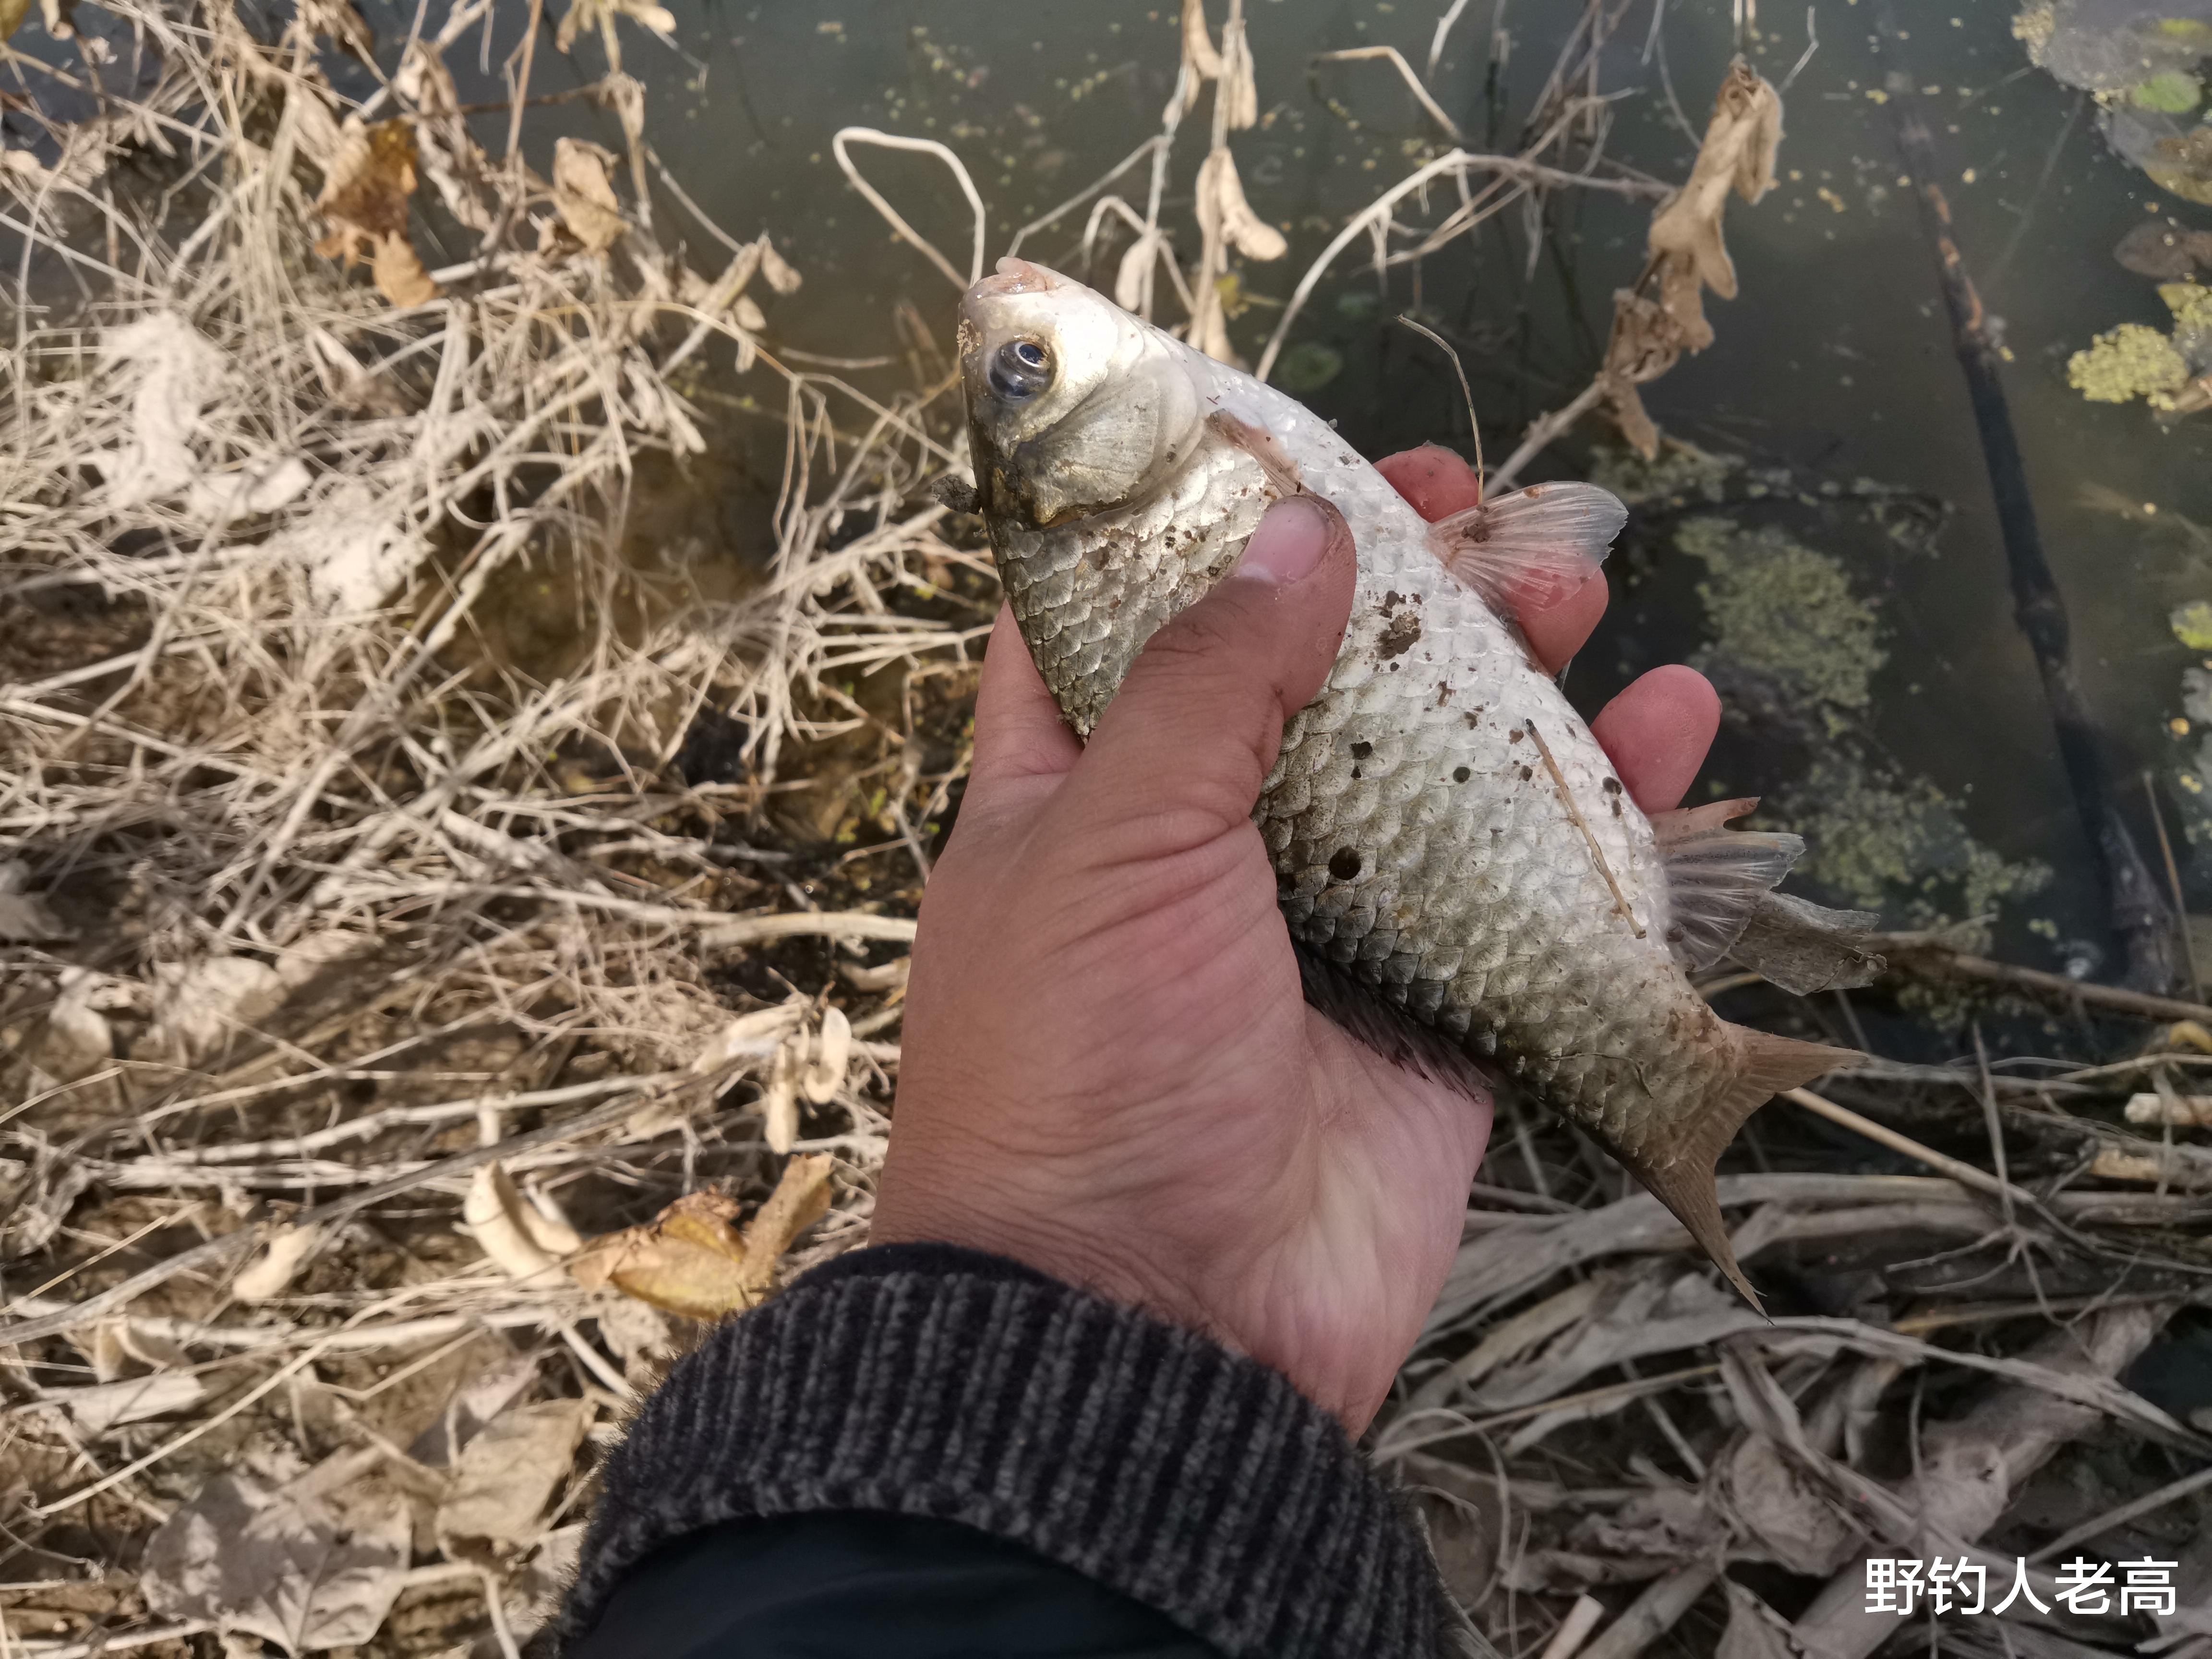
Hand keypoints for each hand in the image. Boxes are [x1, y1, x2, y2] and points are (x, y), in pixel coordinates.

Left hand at [874, 444, 1719, 1430]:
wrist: (1154, 1320)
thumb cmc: (1085, 1061)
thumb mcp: (1113, 843)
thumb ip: (1211, 686)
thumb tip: (1303, 538)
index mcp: (1078, 797)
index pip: (1120, 626)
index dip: (1192, 527)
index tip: (1281, 444)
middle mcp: (1203, 850)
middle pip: (1307, 679)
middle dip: (1388, 585)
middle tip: (1473, 497)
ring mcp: (1331, 931)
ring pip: (1437, 770)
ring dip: (1514, 673)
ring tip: (1579, 578)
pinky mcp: (1439, 1015)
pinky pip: (1536, 894)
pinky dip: (1611, 816)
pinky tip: (1677, 723)